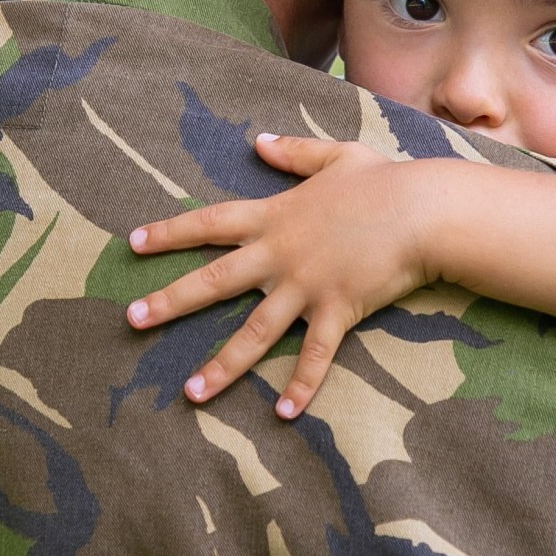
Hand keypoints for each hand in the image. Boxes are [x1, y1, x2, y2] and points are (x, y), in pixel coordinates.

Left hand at [124, 133, 437, 417]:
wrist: (424, 210)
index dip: (170, 232)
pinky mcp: (338, 310)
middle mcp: (280, 255)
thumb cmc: (385, 181)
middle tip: (131, 320)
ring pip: (254, 332)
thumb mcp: (335, 156)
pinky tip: (283, 413)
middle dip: (170, 301)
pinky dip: (301, 384)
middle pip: (214, 280)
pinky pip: (316, 355)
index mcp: (275, 217)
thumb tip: (259, 141)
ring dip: (221, 365)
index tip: (133, 243)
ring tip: (189, 393)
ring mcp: (307, 286)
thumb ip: (294, 153)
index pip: (210, 223)